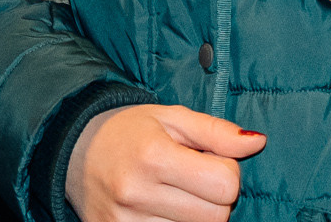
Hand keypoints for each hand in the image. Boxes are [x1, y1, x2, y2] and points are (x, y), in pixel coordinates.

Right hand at [66, 105, 264, 221]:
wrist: (73, 149)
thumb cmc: (128, 130)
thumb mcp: (171, 117)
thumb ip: (216, 131)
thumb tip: (257, 142)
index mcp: (153, 156)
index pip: (225, 185)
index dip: (226, 171)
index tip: (208, 160)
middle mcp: (137, 193)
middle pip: (216, 217)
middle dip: (214, 198)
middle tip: (192, 178)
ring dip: (194, 216)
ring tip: (172, 192)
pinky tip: (162, 210)